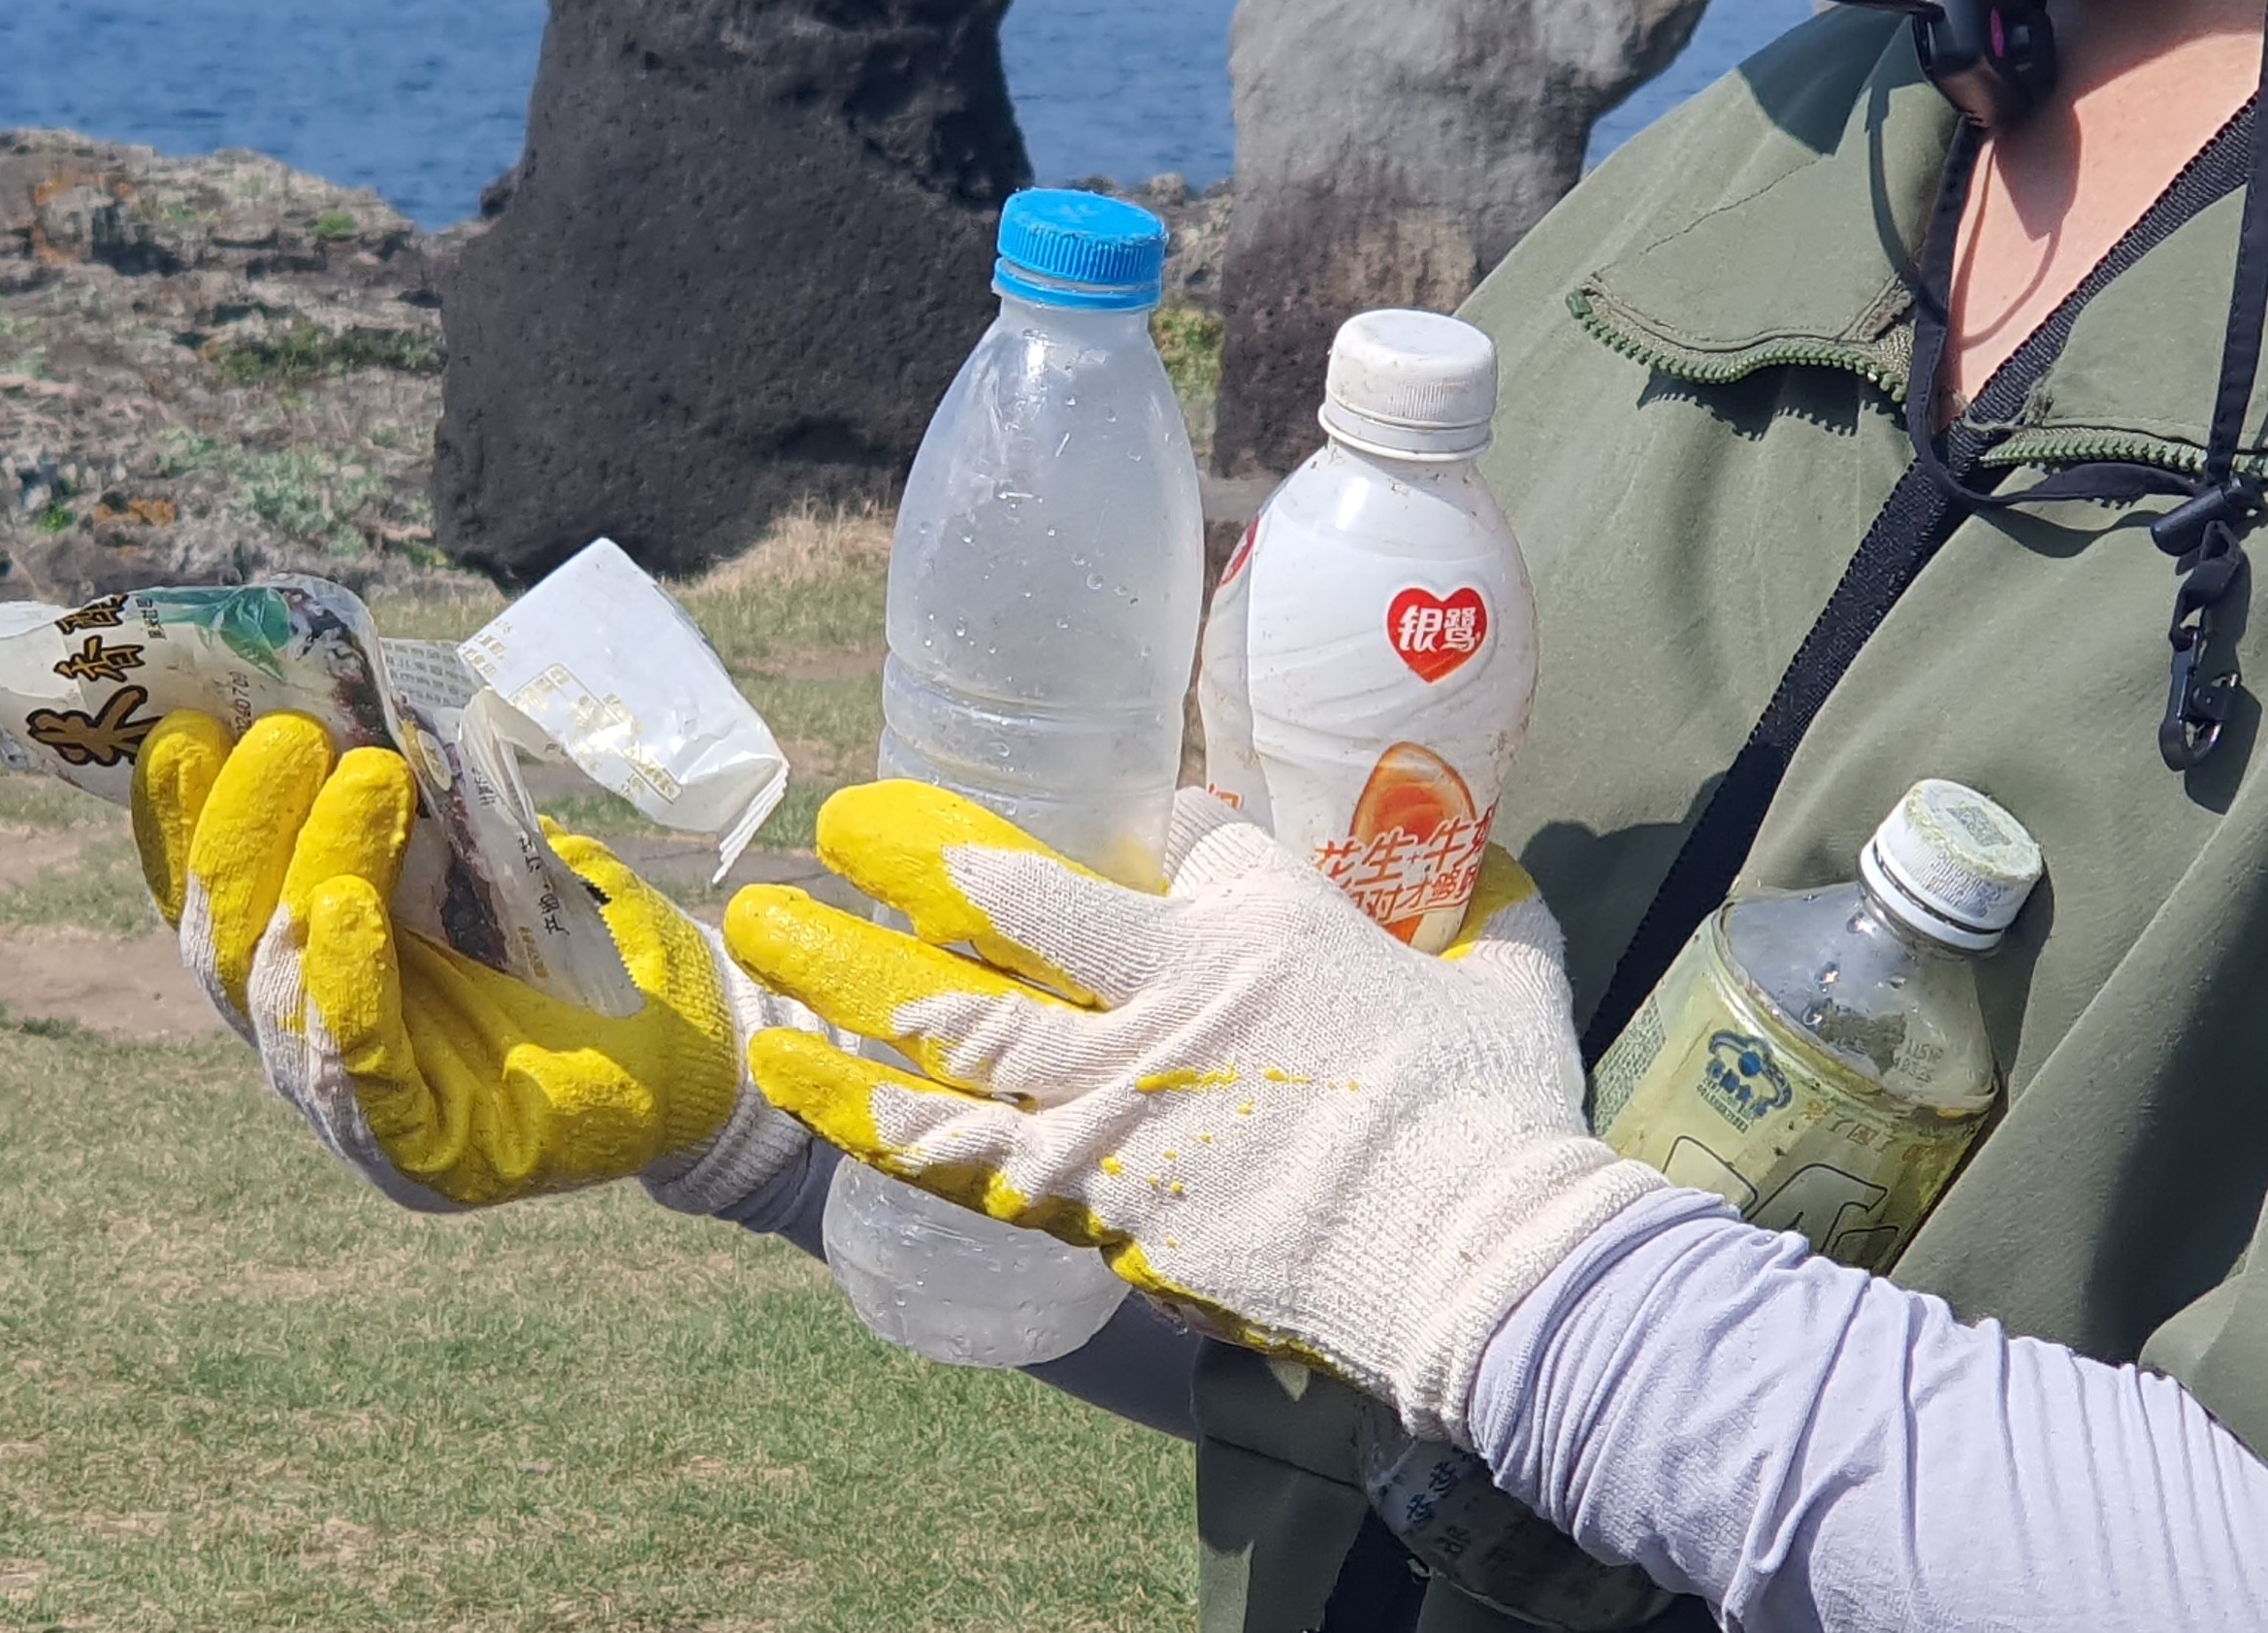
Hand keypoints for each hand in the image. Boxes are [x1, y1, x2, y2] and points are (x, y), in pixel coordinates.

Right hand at [133, 710, 810, 1212]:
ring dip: (308, 869)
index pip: (209, 894)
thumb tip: (337, 701)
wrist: (706, 1044)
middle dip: (243, 824)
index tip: (185, 720)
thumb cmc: (593, 945)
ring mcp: (358, 1113)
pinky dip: (345, 983)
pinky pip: (358, 1070)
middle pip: (222, 939)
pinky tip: (346, 908)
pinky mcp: (426, 1160)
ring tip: (364, 777)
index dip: (181, 814)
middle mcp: (308, 1045)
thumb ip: (415, 808)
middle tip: (287, 728)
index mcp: (307, 971)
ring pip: (279, 991)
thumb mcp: (491, 855)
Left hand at [722, 782, 1664, 1440]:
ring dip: (840, 969)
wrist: (1474, 1265)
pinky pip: (945, 1148)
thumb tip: (1490, 863)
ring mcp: (1109, 1103)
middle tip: (833, 824)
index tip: (1135, 829)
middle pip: (1004, 906)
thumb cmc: (1499, 1119)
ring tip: (757, 925)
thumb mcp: (1510, 977)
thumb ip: (1487, 911)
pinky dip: (857, 1105)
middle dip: (909, 860)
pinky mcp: (1084, 1200)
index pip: (1179, 837)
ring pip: (944, 1020)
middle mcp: (1160, 999)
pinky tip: (786, 1068)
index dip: (1167, 826)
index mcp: (1260, 928)